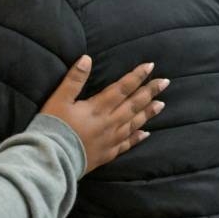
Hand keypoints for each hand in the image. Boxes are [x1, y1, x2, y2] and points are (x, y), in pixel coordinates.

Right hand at [41, 56, 166, 173]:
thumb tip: (87, 59)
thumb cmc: (53, 127)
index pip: (122, 88)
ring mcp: (111, 140)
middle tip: (165, 82)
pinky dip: (137, 138)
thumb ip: (74, 79)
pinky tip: (146, 133)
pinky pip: (127, 144)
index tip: (150, 66)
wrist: (52, 158)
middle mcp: (110, 123)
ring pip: (134, 123)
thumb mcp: (59, 99)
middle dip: (150, 92)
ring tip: (162, 104)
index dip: (136, 76)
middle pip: (133, 104)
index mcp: (98, 108)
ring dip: (148, 113)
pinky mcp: (107, 154)